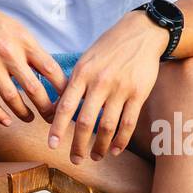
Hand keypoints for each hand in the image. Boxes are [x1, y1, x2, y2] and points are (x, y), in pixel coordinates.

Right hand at [0, 0, 64, 125]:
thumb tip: (53, 74)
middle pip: (33, 88)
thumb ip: (33, 51)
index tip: (68, 100)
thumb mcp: (18, 30)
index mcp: (24, 41)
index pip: (51, 69)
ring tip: (30, 118)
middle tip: (52, 117)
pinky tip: (7, 121)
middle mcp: (8, 53)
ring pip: (11, 97)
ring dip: (23, 113)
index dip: (62, 89)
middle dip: (46, 108)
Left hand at [48, 11, 170, 164]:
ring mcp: (120, 89)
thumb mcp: (85, 61)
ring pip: (107, 126)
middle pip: (86, 122)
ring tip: (95, 157)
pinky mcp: (139, 93)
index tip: (51, 146)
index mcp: (82, 73)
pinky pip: (128, 123)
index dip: (58, 128)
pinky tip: (115, 149)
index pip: (66, 106)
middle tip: (74, 160)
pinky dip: (121, 140)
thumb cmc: (108, 48)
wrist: (141, 32)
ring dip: (100, 146)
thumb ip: (71, 85)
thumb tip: (54, 109)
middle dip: (78, 145)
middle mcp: (100, 82)